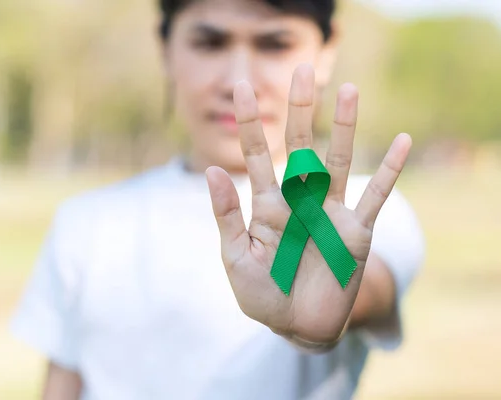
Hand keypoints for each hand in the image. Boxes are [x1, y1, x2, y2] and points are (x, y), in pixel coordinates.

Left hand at [206, 64, 411, 345]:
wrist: (297, 326)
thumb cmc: (262, 293)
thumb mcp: (236, 257)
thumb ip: (227, 216)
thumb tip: (211, 170)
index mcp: (267, 206)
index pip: (256, 155)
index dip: (250, 123)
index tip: (242, 88)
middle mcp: (299, 200)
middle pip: (300, 147)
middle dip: (300, 110)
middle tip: (303, 72)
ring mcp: (329, 213)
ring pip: (338, 161)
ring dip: (343, 128)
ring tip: (349, 90)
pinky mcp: (356, 232)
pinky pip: (376, 196)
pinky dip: (390, 171)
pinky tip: (402, 142)